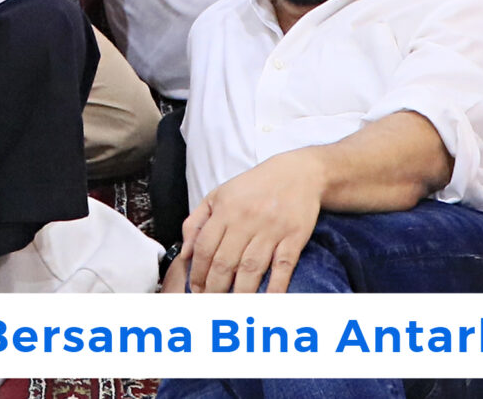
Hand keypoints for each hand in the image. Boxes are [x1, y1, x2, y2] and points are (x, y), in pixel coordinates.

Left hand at [178, 149, 325, 292]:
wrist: (298, 173)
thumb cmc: (254, 187)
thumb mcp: (219, 195)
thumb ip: (197, 222)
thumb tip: (184, 254)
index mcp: (225, 209)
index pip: (205, 247)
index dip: (198, 272)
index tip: (196, 289)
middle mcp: (247, 220)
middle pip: (226, 262)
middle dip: (215, 288)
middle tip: (211, 304)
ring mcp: (272, 229)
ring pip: (251, 268)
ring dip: (240, 293)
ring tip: (232, 308)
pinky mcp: (294, 237)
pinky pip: (282, 266)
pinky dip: (275, 287)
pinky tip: (266, 302)